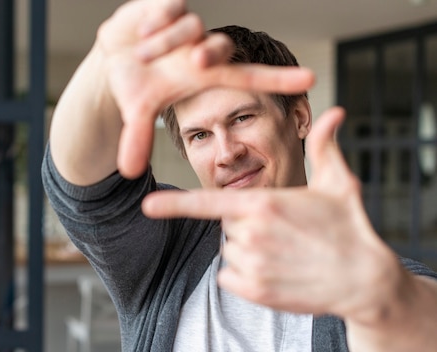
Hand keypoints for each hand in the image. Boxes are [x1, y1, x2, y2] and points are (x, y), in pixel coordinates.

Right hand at [96, 0, 314, 177]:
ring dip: (164, 43)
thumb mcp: (138, 110)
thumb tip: (128, 171)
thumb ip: (138, 137)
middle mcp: (200, 48)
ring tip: (141, 54)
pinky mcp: (168, 4)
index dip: (279, 78)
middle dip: (211, 54)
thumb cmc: (135, 84)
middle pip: (220, 47)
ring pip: (190, 27)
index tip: (310, 80)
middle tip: (196, 64)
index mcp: (203, 75)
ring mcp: (186, 25)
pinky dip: (156, 21)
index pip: (248, 76)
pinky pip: (170, 7)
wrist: (112, 54)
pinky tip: (142, 32)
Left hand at [142, 107, 399, 319]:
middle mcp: (252, 234)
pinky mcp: (255, 290)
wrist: (365, 279)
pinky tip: (277, 271)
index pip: (208, 202)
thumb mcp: (339, 182)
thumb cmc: (351, 226)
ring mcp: (252, 265)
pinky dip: (246, 275)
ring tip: (284, 250)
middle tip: (282, 229)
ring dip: (248, 250)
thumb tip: (335, 111)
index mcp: (263, 204)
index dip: (175, 205)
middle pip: (227, 225)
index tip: (148, 206)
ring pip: (229, 251)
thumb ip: (325, 145)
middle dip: (246, 224)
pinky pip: (230, 277)